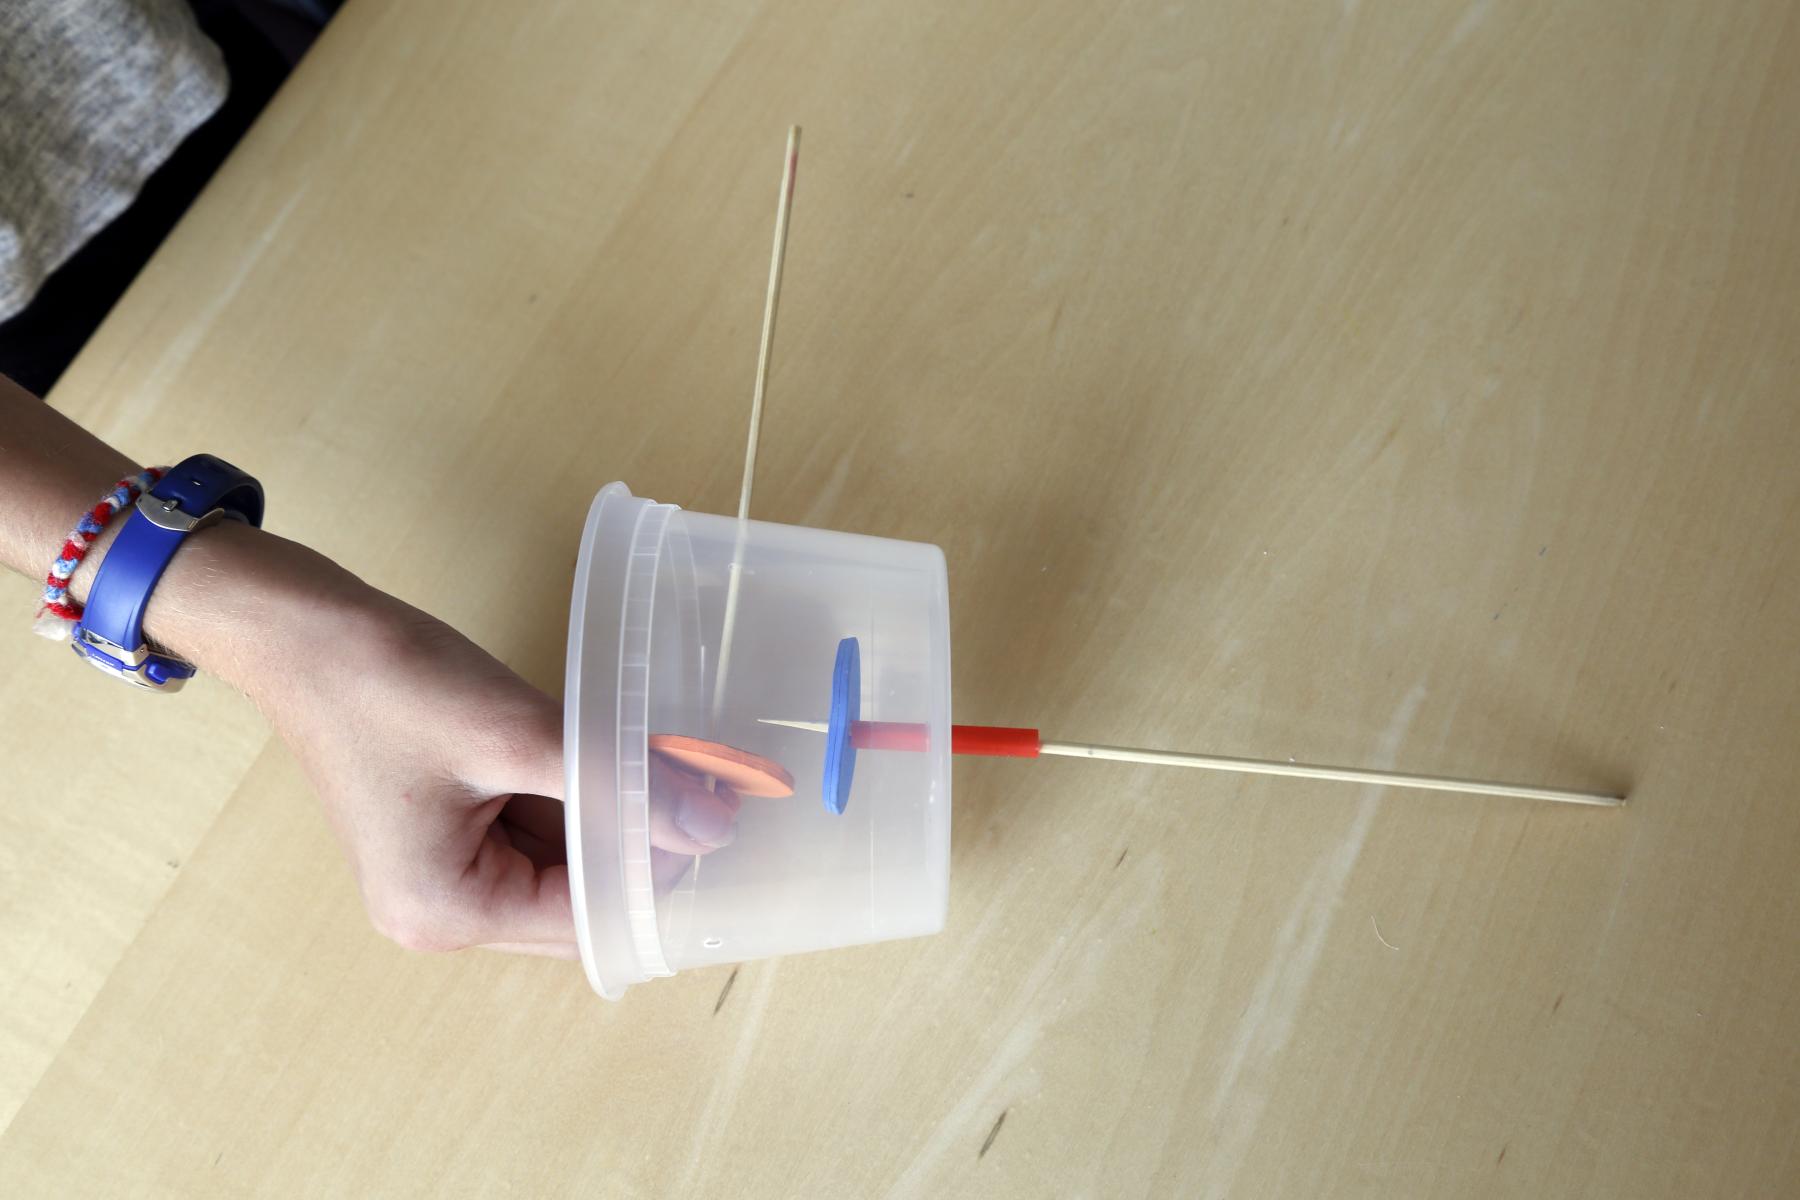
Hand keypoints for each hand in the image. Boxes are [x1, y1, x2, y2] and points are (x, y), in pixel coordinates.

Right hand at [139, 522, 741, 958]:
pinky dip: (579, 796)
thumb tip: (712, 823)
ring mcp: (442, 871)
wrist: (301, 626)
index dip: (657, 873)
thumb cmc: (386, 682)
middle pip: (576, 900)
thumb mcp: (514, 733)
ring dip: (614, 817)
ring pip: (563, 861)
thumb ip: (615, 784)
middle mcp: (441, 910)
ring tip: (674, 766)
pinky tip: (621, 755)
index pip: (587, 920)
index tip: (719, 820)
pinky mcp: (447, 827)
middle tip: (708, 789)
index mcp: (446, 911)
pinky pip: (535, 827)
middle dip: (639, 846)